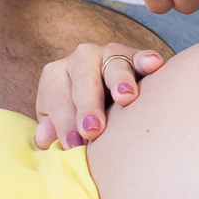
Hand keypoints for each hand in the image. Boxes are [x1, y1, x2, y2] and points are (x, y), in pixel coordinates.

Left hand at [35, 42, 166, 149]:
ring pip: (114, 65)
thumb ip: (52, 130)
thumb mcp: (57, 121)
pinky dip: (147, 59)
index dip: (64, 122)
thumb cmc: (75, 113)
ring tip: (126, 97)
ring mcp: (109, 53)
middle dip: (88, 106)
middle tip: (93, 129)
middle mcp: (81, 58)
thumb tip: (44, 140)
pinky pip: (141, 56)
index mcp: (55, 75)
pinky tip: (154, 64)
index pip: (57, 98)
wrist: (99, 93)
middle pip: (84, 80)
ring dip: (120, 81)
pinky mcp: (134, 55)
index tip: (72, 145)